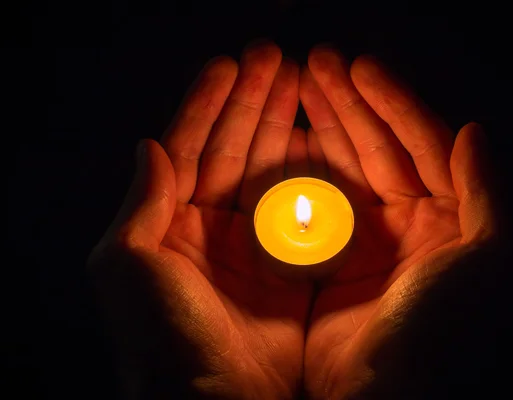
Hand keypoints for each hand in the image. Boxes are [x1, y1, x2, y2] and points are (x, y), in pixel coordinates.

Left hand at [87, 42, 311, 398]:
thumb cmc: (161, 337)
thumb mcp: (129, 265)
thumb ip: (142, 203)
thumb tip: (149, 144)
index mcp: (170, 224)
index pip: (189, 148)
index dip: (208, 104)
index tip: (230, 65)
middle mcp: (211, 231)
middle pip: (234, 151)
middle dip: (253, 103)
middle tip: (276, 59)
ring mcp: (253, 248)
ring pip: (271, 173)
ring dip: (284, 128)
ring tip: (301, 85)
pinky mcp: (289, 271)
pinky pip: (303, 211)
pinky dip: (313, 177)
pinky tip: (322, 142)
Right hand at [299, 48, 499, 397]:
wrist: (386, 398)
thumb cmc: (443, 330)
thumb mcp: (488, 259)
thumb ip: (488, 193)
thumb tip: (472, 130)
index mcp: (448, 218)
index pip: (419, 144)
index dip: (390, 101)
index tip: (356, 66)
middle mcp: (408, 225)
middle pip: (375, 148)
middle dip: (347, 103)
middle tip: (314, 63)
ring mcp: (366, 242)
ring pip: (342, 170)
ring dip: (322, 127)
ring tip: (294, 87)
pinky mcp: (330, 263)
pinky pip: (313, 204)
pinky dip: (299, 172)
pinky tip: (285, 142)